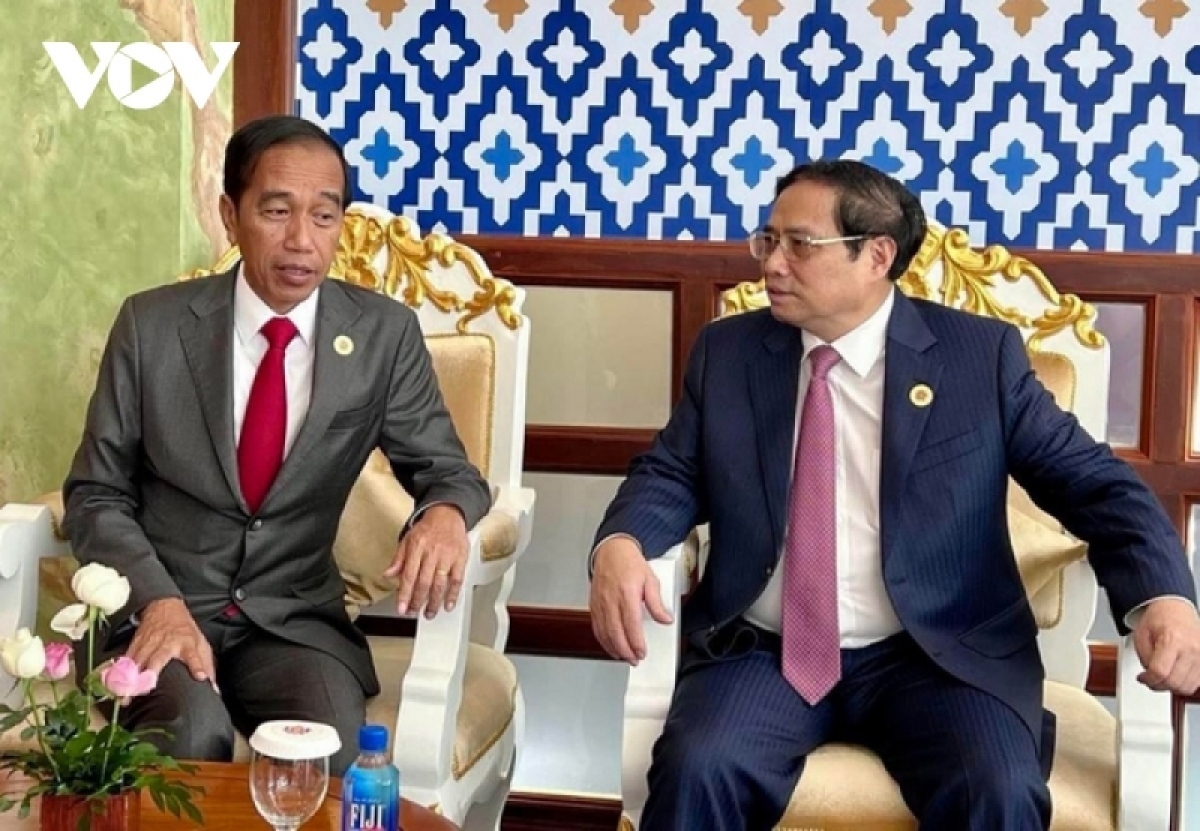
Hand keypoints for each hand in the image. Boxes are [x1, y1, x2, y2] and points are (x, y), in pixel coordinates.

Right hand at [125, 598, 217, 690]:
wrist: (165, 607)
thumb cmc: (184, 630)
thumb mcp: (200, 643)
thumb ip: (206, 665)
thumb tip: (213, 688)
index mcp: (186, 643)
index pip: (194, 654)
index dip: (198, 665)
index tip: (200, 677)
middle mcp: (167, 644)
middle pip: (157, 660)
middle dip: (148, 676)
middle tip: (142, 693)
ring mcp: (149, 644)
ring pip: (138, 662)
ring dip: (130, 681)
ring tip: (124, 698)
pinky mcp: (136, 644)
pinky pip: (126, 660)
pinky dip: (118, 673)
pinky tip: (114, 686)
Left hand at [385, 504, 468, 618]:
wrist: (447, 514)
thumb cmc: (428, 528)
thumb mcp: (407, 539)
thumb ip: (398, 559)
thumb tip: (388, 575)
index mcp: (417, 547)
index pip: (409, 575)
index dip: (405, 594)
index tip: (402, 608)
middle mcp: (432, 552)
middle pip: (424, 582)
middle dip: (418, 601)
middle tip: (414, 613)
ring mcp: (447, 556)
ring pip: (440, 584)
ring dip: (434, 602)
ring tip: (429, 613)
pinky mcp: (460, 558)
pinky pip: (457, 579)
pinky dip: (453, 594)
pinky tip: (448, 604)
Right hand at [589, 537, 671, 665]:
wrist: (611, 551)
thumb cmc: (629, 563)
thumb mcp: (650, 579)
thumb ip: (657, 602)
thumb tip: (665, 619)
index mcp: (627, 593)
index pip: (631, 624)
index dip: (636, 642)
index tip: (642, 652)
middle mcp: (611, 600)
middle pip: (615, 633)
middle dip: (626, 651)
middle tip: (635, 659)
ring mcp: (600, 604)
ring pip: (604, 633)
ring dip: (614, 649)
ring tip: (625, 657)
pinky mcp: (594, 606)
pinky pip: (596, 628)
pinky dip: (603, 641)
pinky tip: (610, 646)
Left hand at [1134, 597, 1199, 694]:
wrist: (1175, 610)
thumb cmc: (1158, 620)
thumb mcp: (1141, 636)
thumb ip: (1145, 659)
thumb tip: (1151, 678)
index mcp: (1172, 639)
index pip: (1160, 671)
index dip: (1148, 680)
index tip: (1142, 678)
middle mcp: (1192, 648)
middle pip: (1175, 682)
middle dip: (1158, 685)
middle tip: (1151, 680)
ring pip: (1187, 687)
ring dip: (1172, 686)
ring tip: (1163, 676)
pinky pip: (1197, 683)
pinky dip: (1185, 683)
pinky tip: (1175, 675)